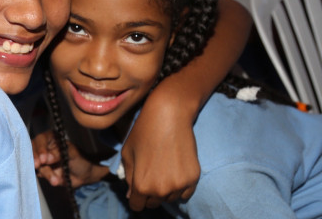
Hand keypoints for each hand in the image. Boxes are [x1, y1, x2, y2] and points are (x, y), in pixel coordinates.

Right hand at [33, 130, 107, 187]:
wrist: (84, 174)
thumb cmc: (80, 159)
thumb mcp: (72, 153)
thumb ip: (60, 153)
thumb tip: (47, 158)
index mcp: (51, 138)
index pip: (41, 139)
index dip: (40, 148)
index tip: (42, 159)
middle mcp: (44, 147)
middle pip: (33, 150)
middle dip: (36, 159)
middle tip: (39, 166)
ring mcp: (43, 160)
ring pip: (38, 165)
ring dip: (46, 173)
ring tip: (56, 180)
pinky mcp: (43, 171)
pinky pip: (41, 174)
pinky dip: (47, 178)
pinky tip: (55, 180)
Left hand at [121, 92, 199, 210]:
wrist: (169, 116)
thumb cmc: (143, 132)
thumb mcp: (127, 154)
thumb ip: (128, 177)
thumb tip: (132, 195)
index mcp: (142, 185)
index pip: (137, 206)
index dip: (135, 198)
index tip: (137, 189)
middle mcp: (161, 190)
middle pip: (153, 203)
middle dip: (149, 193)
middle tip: (151, 174)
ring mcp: (179, 185)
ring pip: (170, 198)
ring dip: (165, 190)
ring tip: (163, 169)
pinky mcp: (193, 178)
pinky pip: (185, 193)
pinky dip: (180, 187)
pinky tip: (175, 170)